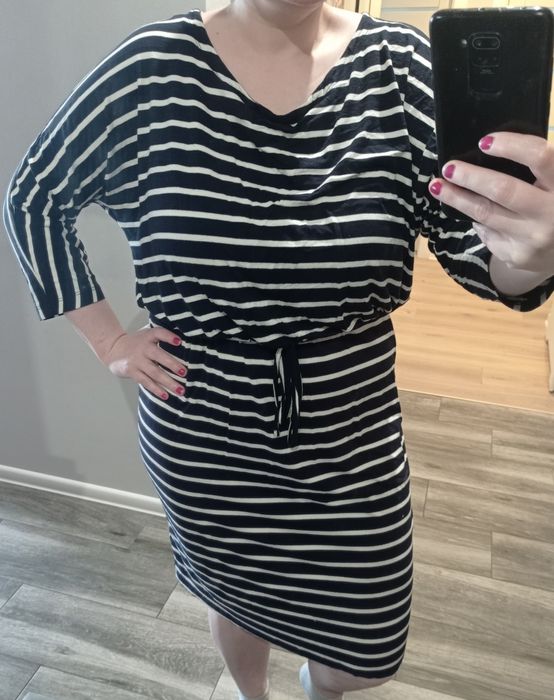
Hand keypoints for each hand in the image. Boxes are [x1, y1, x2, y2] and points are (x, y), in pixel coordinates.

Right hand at [102, 327, 186, 400]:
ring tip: (180, 390)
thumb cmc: (138, 343)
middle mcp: (143, 348)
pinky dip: (156, 389)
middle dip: (173, 365)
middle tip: (185, 372)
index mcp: (149, 336)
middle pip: (159, 356)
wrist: (113, 349)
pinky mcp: (131, 371)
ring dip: (168, 382)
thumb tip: (186, 342)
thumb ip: (162, 336)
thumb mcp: (148, 335)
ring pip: (154, 372)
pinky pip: (145, 381)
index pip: (159, 333)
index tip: (179, 341)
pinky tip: (166, 395)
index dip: (169, 337)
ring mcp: (136, 360)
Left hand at [428, 133, 553, 276]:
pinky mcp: (516, 256)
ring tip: (438, 186)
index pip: (540, 157)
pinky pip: (487, 232)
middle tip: (449, 168)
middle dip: (471, 177)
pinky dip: (477, 219)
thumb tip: (486, 152)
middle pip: (503, 190)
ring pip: (485, 214)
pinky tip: (467, 211)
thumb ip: (538, 170)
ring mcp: (532, 238)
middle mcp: (550, 213)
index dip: (511, 146)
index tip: (485, 141)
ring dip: (457, 198)